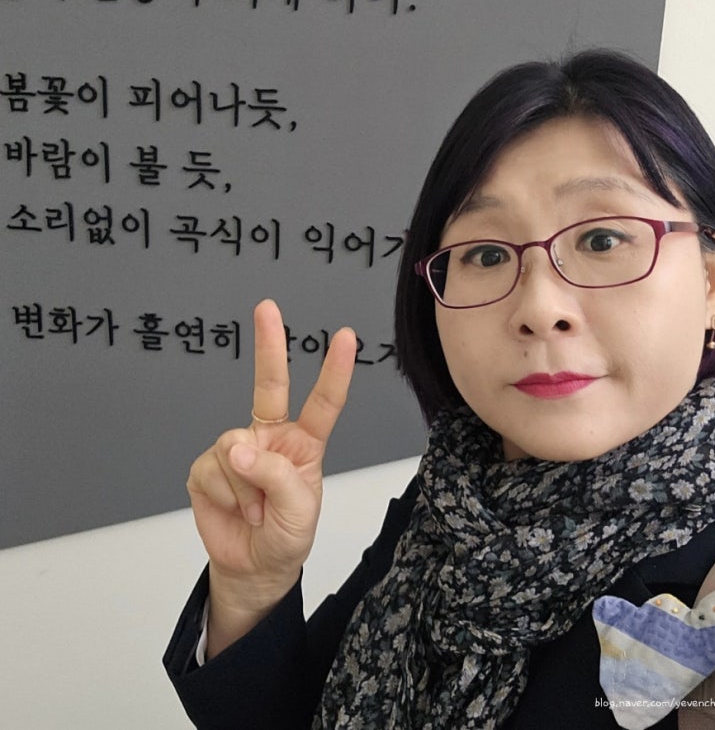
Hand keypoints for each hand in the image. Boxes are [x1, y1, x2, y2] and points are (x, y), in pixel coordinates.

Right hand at [186, 298, 356, 650]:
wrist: (253, 568)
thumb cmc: (286, 536)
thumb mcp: (300, 511)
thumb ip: (278, 476)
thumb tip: (240, 450)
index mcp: (303, 443)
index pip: (322, 403)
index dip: (334, 371)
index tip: (346, 337)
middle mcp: (270, 436)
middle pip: (268, 384)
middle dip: (268, 344)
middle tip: (267, 307)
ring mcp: (238, 449)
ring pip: (234, 446)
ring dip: (245, 487)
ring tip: (256, 511)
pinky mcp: (207, 467)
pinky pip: (212, 470)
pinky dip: (224, 495)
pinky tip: (232, 508)